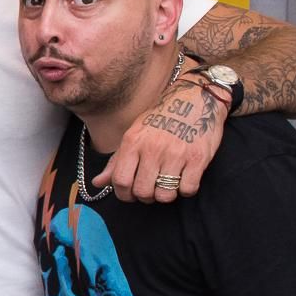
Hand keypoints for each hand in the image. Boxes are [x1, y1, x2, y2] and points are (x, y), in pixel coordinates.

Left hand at [98, 76, 225, 202]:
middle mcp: (152, 148)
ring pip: (165, 194)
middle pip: (142, 191)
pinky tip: (184, 179)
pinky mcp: (198, 158)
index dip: (123, 194)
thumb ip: (117, 161)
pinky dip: (185, 190)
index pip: (120, 180)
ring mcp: (176, 154)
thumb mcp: (134, 134)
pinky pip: (187, 189)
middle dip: (145, 197)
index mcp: (133, 142)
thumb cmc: (160, 119)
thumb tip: (97, 183)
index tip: (130, 194)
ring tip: (167, 185)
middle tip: (150, 191)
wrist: (195, 98)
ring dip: (165, 195)